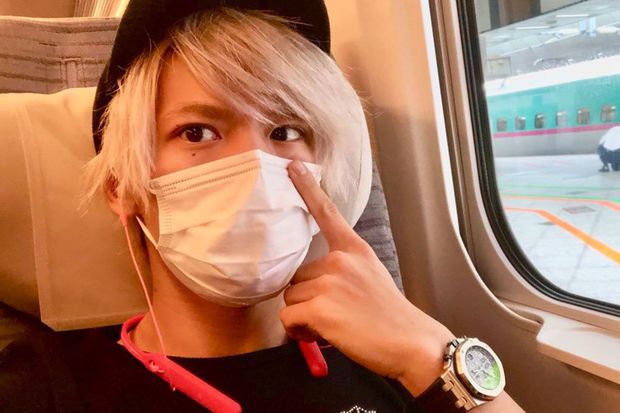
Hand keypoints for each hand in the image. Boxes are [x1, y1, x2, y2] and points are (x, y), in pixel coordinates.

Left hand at [280, 160, 454, 394]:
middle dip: (308, 299)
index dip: (307, 188)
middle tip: (335, 315)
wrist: (411, 343)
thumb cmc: (392, 317)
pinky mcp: (320, 306)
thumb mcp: (372, 277)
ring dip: (304, 316)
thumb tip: (315, 285)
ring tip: (333, 326)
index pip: (327, 214)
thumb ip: (343, 271)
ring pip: (291, 298)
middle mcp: (340, 260)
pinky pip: (288, 318)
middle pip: (297, 277)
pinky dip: (298, 331)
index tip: (292, 166)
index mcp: (354, 250)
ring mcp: (329, 281)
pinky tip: (322, 335)